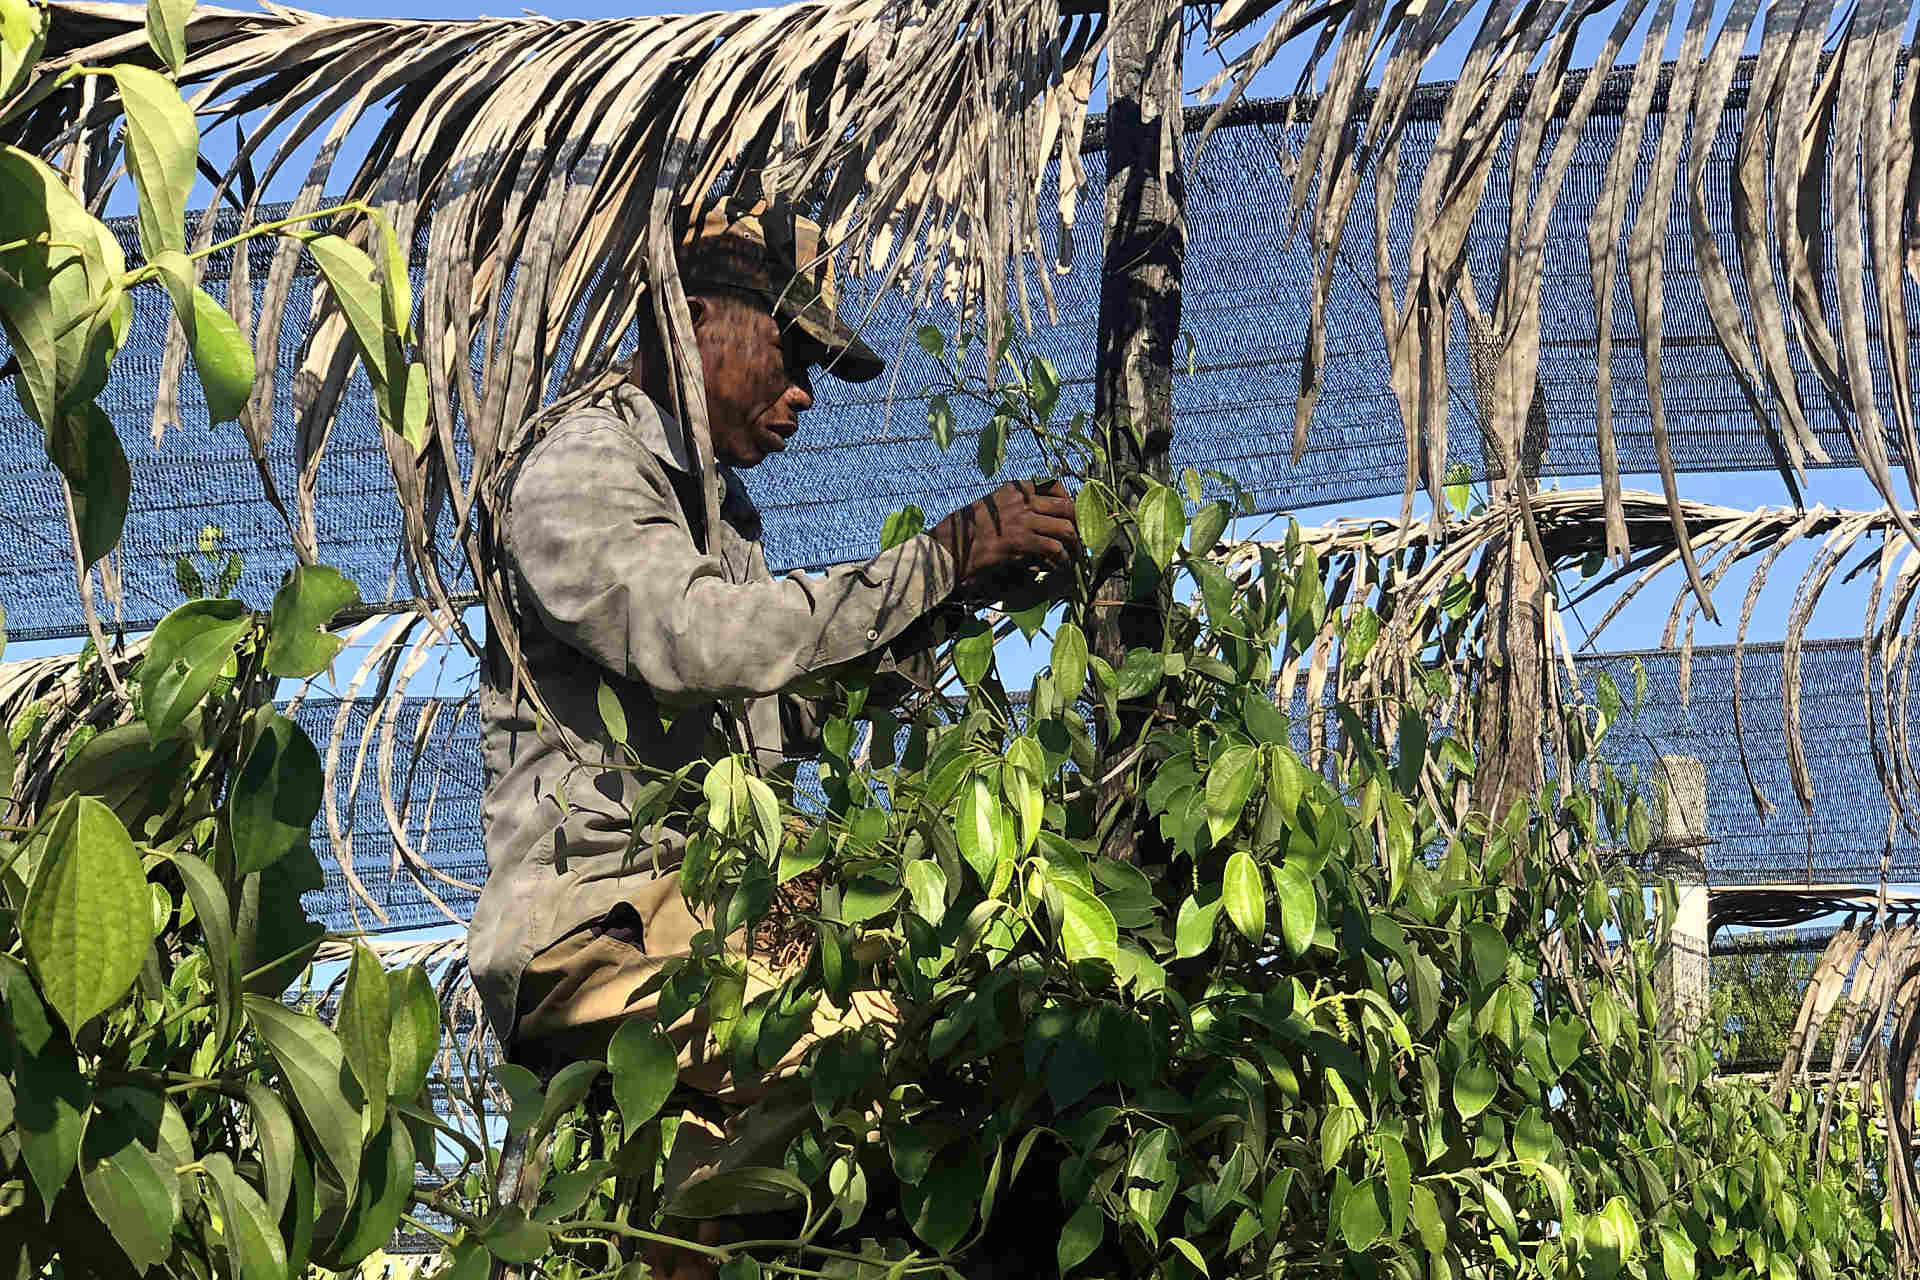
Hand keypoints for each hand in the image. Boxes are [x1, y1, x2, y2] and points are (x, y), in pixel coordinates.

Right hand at [931, 479, 1080, 593]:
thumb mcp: (991, 506)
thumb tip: (1040, 516)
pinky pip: (1055, 549)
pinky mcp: (1022, 542)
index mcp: (1014, 488)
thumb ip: (1015, 506)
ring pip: (1065, 528)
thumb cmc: (967, 530)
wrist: (951, 548)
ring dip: (1073, 545)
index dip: (1068, 499)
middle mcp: (1022, 500)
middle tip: (1078, 539)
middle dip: (1077, 524)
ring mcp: (1023, 520)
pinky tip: (1058, 567)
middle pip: (1065, 506)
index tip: (1070, 514)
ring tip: (1072, 557)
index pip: (1053, 484)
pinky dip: (1061, 560)